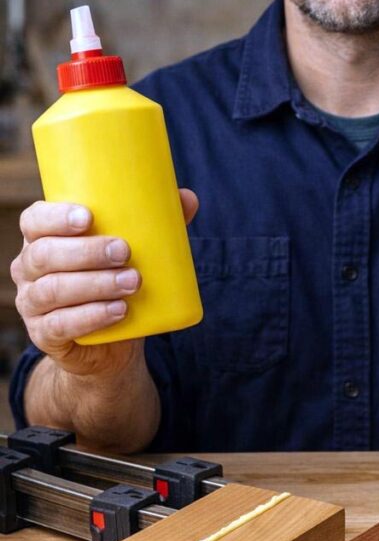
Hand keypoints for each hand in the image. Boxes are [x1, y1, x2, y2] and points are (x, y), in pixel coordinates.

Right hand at [11, 189, 198, 378]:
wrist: (110, 343)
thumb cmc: (115, 280)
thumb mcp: (133, 252)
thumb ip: (156, 225)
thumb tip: (188, 198)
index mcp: (42, 238)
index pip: (34, 220)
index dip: (55, 217)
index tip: (88, 217)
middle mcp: (28, 268)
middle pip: (45, 254)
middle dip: (87, 252)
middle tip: (125, 251)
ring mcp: (31, 303)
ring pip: (53, 290)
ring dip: (96, 284)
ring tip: (132, 282)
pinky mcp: (43, 334)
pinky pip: (60, 325)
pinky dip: (91, 317)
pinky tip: (118, 310)